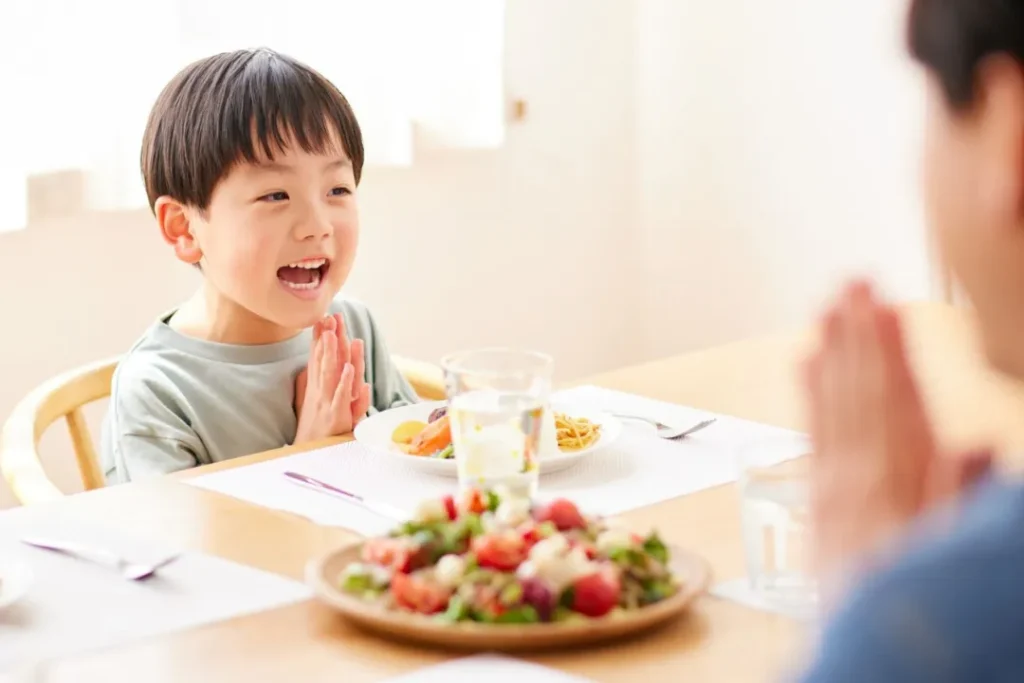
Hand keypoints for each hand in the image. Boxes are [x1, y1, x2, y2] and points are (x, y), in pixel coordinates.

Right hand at [293, 316, 371, 441]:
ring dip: (331, 353)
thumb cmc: (316, 428)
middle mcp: (320, 390)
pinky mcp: (336, 414)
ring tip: (333, 333)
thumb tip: (321, 367)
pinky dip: (346, 382)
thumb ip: (318, 384)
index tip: (322, 318)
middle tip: (329, 316)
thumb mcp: (317, 403)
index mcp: (317, 386)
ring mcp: (327, 401)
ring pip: (330, 373)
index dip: (320, 338)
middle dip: (326, 338)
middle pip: (324, 360)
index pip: (318, 357)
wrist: (310, 454)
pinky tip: (350, 368)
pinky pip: (341, 396)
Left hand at [802, 281, 990, 606]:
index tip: (885, 305)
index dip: (891, 350)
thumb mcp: (953, 551)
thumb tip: (978, 444)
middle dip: (857, 334)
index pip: (897, 401)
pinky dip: (808, 393)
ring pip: (832, 402)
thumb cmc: (914, 597)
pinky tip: (803, 360)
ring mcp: (832, 483)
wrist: (863, 651)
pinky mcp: (818, 495)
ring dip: (832, 351)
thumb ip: (965, 497)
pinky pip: (811, 430)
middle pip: (859, 391)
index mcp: (897, 484)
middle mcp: (858, 476)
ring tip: (830, 305)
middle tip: (852, 281)